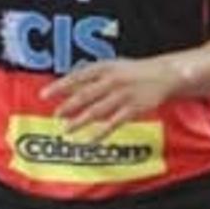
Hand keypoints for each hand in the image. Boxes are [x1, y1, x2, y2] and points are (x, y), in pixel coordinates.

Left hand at [39, 57, 180, 141]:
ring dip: (80, 121)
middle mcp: (112, 80)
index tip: (44, 95)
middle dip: (68, 106)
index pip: (77, 76)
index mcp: (105, 67)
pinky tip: (90, 140)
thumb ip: (91, 78)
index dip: (60, 86)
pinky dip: (101, 133)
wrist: (165, 75)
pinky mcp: (133, 109)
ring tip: (67, 130)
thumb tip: (68, 88)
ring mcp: (123, 95)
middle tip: (56, 115)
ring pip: (97, 110)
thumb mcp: (112, 67)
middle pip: (85, 95)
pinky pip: (113, 123)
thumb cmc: (134, 72)